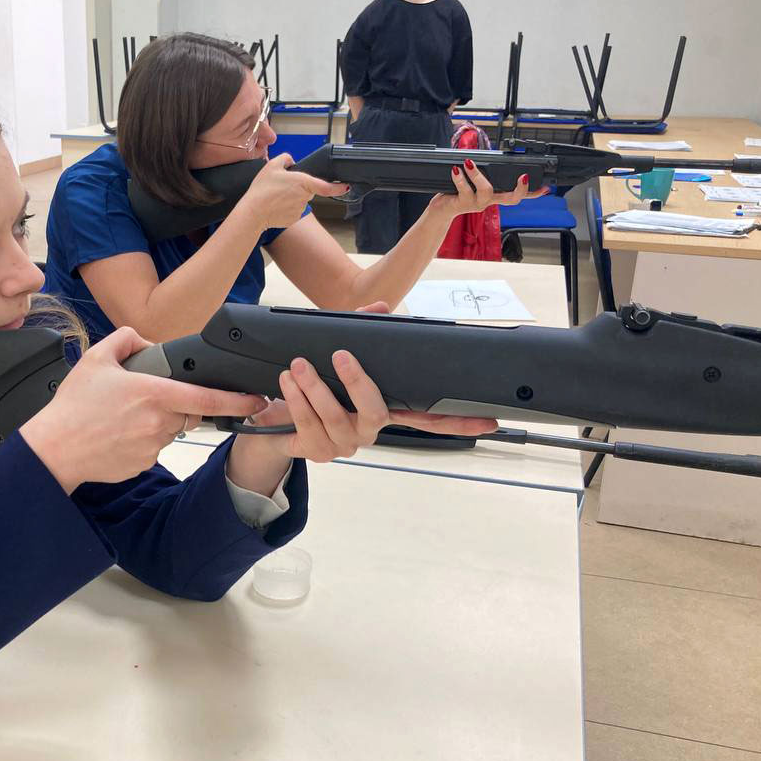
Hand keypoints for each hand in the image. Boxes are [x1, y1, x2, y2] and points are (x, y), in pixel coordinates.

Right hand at [20, 327, 266, 493]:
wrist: (54, 449)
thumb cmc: (73, 406)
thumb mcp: (97, 358)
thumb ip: (127, 340)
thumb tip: (147, 343)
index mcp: (154, 394)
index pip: (208, 398)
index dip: (237, 401)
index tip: (256, 400)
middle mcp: (159, 422)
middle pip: (187, 412)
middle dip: (177, 404)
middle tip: (145, 400)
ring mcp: (153, 446)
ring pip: (170, 430)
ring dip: (158, 421)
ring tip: (123, 416)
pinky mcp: (144, 463)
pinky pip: (154, 447)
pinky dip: (143, 438)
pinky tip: (118, 433)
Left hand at [226, 302, 497, 483]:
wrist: (270, 419)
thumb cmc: (314, 383)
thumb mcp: (336, 352)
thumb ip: (360, 328)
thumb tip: (382, 308)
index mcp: (383, 408)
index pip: (428, 418)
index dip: (458, 421)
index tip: (490, 421)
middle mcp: (370, 431)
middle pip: (377, 414)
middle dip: (356, 383)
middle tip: (339, 355)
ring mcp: (344, 444)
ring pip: (336, 418)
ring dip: (314, 388)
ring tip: (296, 365)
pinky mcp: (316, 452)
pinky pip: (308, 426)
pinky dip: (296, 400)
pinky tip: (286, 382)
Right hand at [235, 153, 350, 229]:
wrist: (254, 211)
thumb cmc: (262, 189)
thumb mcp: (272, 165)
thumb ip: (285, 159)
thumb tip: (292, 161)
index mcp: (303, 182)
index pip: (326, 187)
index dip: (339, 187)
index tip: (347, 187)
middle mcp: (305, 197)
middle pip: (307, 190)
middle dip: (298, 188)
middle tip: (281, 187)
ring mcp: (300, 209)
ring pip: (299, 201)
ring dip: (291, 198)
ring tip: (275, 196)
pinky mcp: (294, 218)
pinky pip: (293, 211)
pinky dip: (286, 208)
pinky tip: (275, 206)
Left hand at [431, 159, 546, 217]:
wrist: (442, 210)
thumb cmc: (459, 193)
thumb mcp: (475, 184)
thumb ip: (485, 174)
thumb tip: (490, 156)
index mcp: (494, 196)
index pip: (518, 196)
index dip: (533, 194)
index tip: (545, 188)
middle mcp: (488, 201)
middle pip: (511, 199)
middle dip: (520, 189)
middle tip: (524, 177)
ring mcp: (477, 204)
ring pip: (485, 191)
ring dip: (478, 175)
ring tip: (469, 163)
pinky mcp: (462, 204)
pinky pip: (464, 190)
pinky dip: (460, 178)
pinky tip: (457, 169)